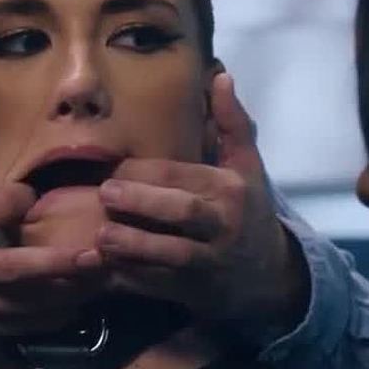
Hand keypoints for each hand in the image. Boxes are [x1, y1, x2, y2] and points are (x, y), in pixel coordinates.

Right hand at [0, 164, 104, 343]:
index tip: (31, 193)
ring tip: (100, 281)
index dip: (22, 196)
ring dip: (65, 293)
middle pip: (22, 265)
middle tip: (97, 253)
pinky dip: (45, 321)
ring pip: (27, 302)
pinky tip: (71, 312)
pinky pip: (15, 327)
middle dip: (62, 261)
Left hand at [93, 73, 309, 325]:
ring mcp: (207, 263)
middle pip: (182, 213)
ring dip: (133, 248)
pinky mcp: (192, 292)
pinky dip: (129, 281)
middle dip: (141, 204)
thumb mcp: (248, 167)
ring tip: (100, 237)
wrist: (267, 276)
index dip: (146, 174)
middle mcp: (221, 226)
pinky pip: (157, 287)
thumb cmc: (247, 210)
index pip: (184, 177)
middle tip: (104, 195)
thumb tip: (221, 75)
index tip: (113, 171)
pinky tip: (101, 270)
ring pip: (169, 256)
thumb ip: (232, 123)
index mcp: (230, 190)